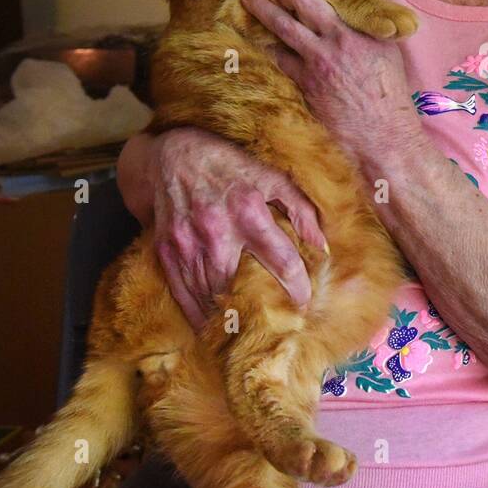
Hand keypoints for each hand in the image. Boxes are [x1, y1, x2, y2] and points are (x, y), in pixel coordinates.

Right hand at [146, 127, 323, 328]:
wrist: (172, 155)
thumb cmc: (229, 165)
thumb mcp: (271, 176)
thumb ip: (300, 209)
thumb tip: (322, 245)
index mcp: (248, 211)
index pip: (282, 261)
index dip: (298, 287)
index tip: (306, 302)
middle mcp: (217, 231)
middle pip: (242, 286)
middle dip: (261, 309)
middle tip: (277, 325)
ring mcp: (187, 244)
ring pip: (211, 295)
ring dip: (229, 317)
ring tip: (247, 332)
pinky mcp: (166, 251)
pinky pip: (182, 293)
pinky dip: (196, 314)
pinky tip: (210, 328)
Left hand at [240, 0, 425, 166]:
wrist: (383, 133)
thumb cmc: (389, 94)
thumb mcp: (387, 51)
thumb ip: (368, 29)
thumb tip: (354, 11)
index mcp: (357, 31)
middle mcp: (335, 41)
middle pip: (296, 6)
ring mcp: (317, 63)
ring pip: (281, 30)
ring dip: (262, 14)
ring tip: (249, 4)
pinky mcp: (306, 85)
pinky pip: (279, 60)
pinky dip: (268, 48)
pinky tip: (259, 42)